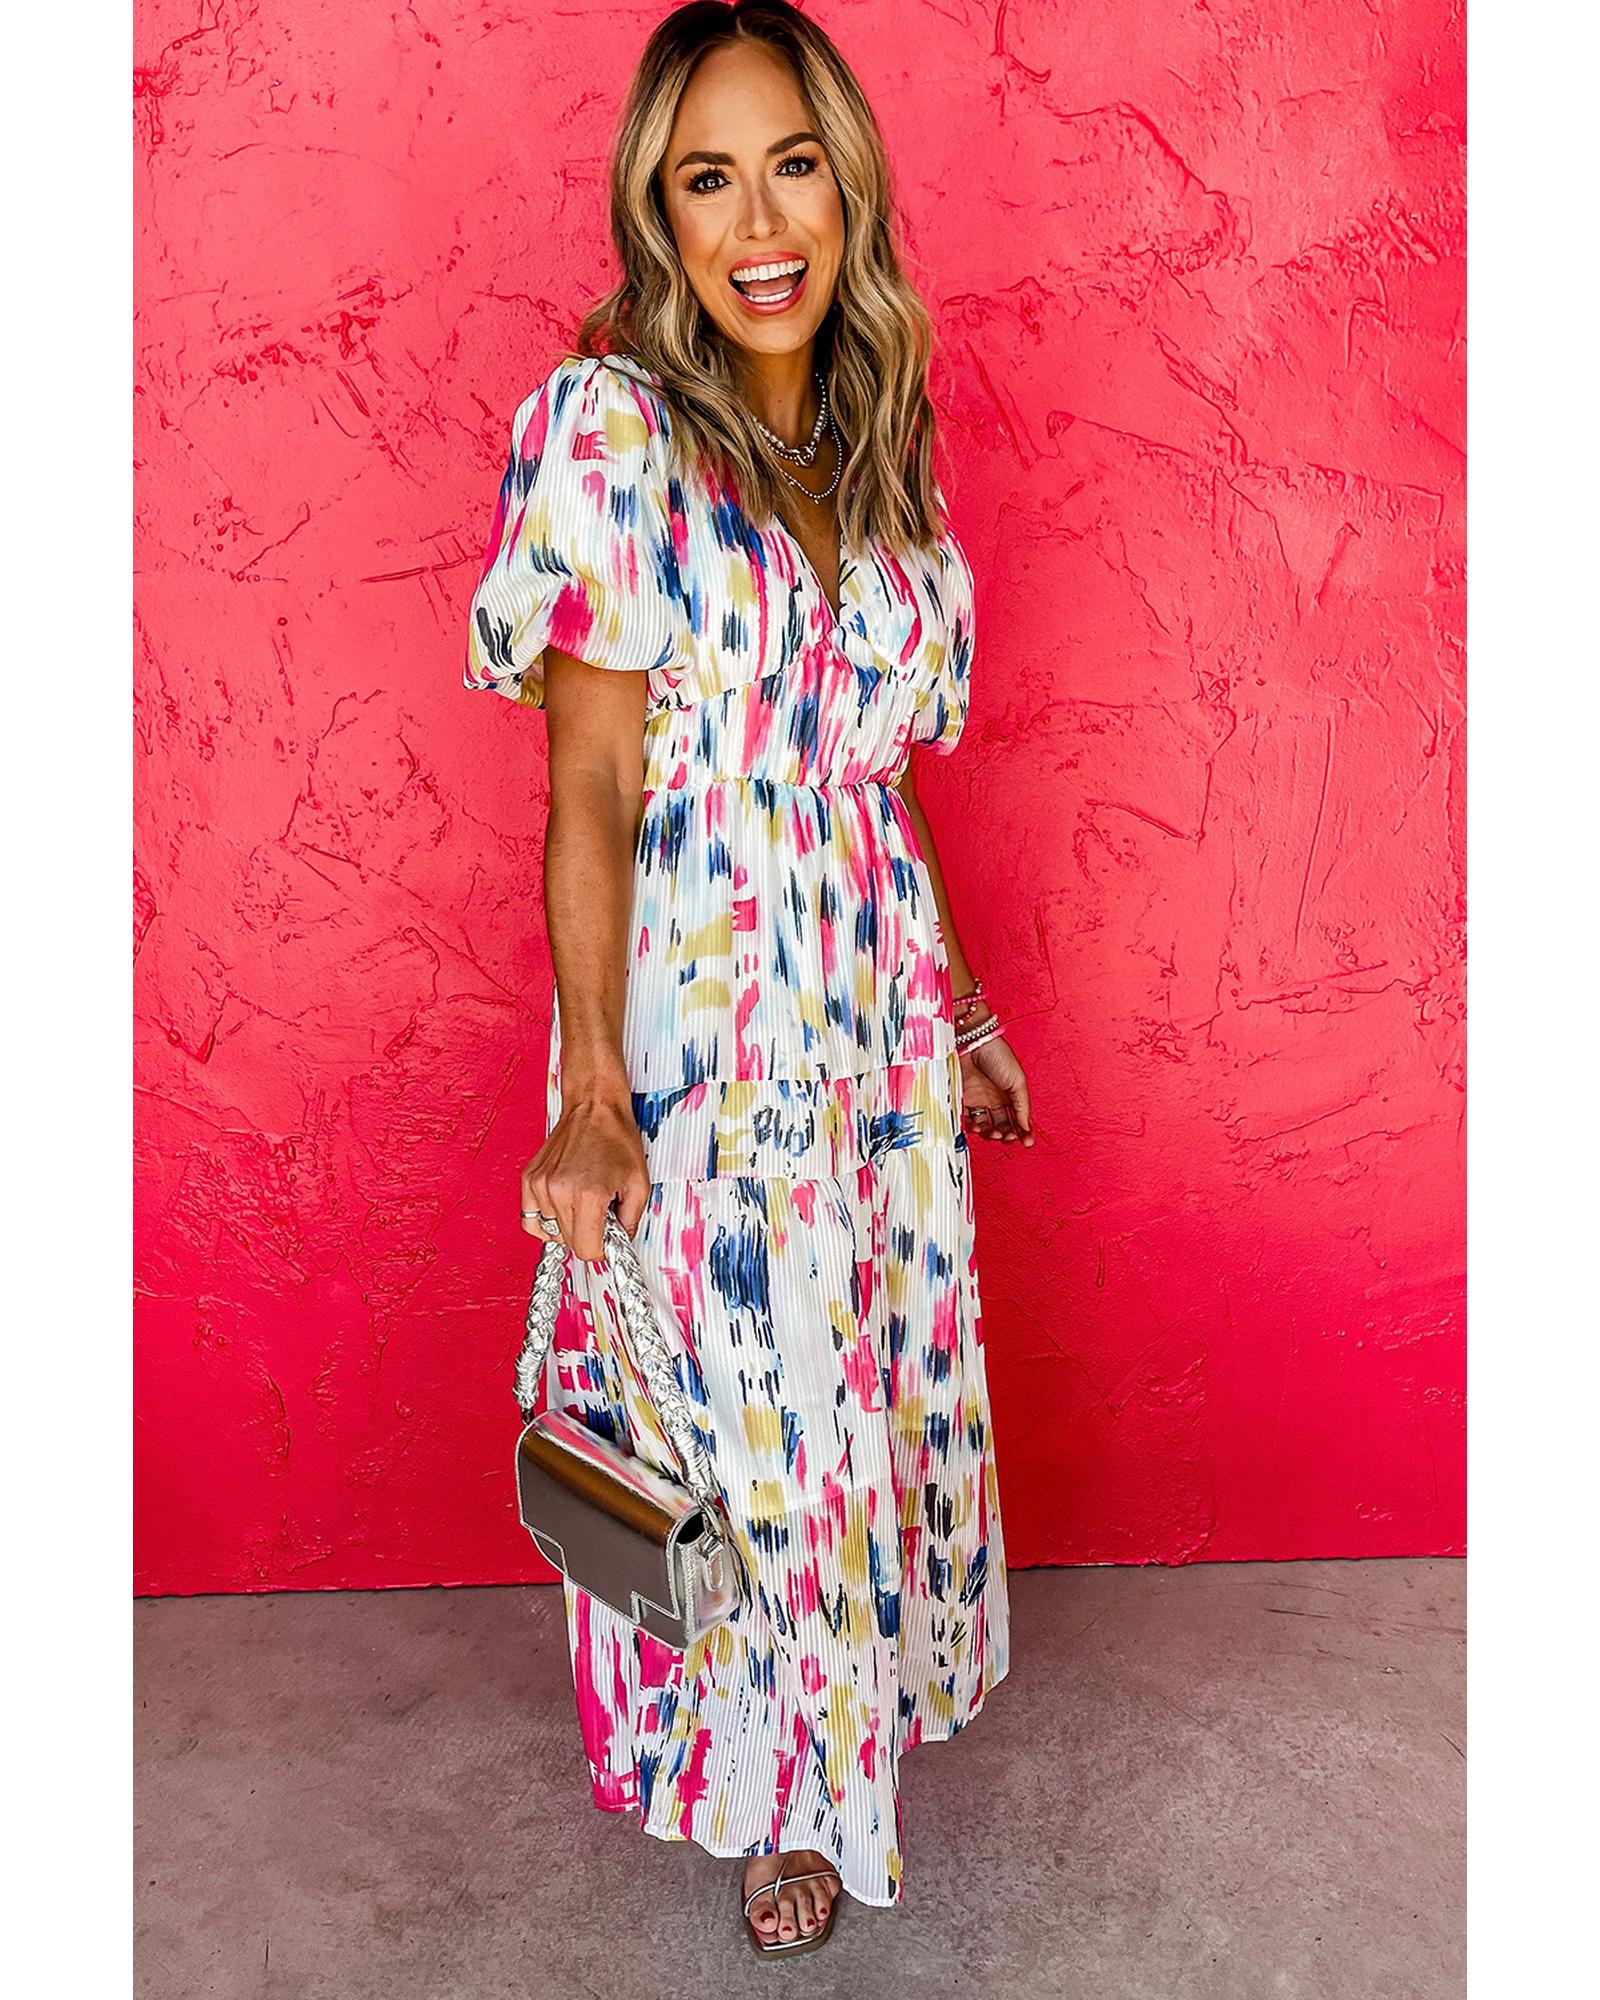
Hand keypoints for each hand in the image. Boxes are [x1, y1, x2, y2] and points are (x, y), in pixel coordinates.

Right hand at [521, 1092, 651, 1262]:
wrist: (594, 1107)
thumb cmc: (616, 1138)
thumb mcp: (639, 1184)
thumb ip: (630, 1221)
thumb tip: (618, 1244)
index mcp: (588, 1194)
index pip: (586, 1249)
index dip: (601, 1249)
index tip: (607, 1240)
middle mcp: (560, 1191)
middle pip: (569, 1243)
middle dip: (588, 1236)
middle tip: (600, 1215)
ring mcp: (540, 1185)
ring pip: (551, 1233)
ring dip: (568, 1226)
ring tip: (583, 1203)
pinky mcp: (529, 1180)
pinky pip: (531, 1220)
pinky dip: (547, 1220)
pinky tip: (563, 1207)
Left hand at [959, 1034, 1034, 1145]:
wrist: (972, 1041)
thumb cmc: (997, 1055)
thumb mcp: (1018, 1081)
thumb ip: (1022, 1106)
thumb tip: (1025, 1127)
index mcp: (1010, 1094)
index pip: (1018, 1118)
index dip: (1023, 1132)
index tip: (1026, 1142)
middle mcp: (994, 1098)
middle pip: (1002, 1125)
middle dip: (1007, 1135)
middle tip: (1007, 1138)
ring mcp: (978, 1099)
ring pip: (985, 1126)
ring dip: (991, 1134)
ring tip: (994, 1133)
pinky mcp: (962, 1098)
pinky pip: (967, 1119)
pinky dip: (973, 1129)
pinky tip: (978, 1129)